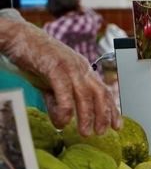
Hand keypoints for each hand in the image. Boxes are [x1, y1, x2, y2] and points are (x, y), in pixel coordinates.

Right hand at [0, 16, 119, 135]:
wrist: (17, 36)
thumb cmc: (33, 58)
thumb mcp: (49, 84)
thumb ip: (57, 102)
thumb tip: (63, 123)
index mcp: (83, 69)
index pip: (103, 91)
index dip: (111, 110)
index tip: (116, 126)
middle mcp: (80, 67)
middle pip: (100, 93)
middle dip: (104, 115)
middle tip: (101, 132)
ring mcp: (68, 65)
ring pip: (85, 94)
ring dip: (87, 116)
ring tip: (85, 132)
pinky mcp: (54, 66)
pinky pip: (65, 90)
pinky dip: (66, 108)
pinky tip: (63, 121)